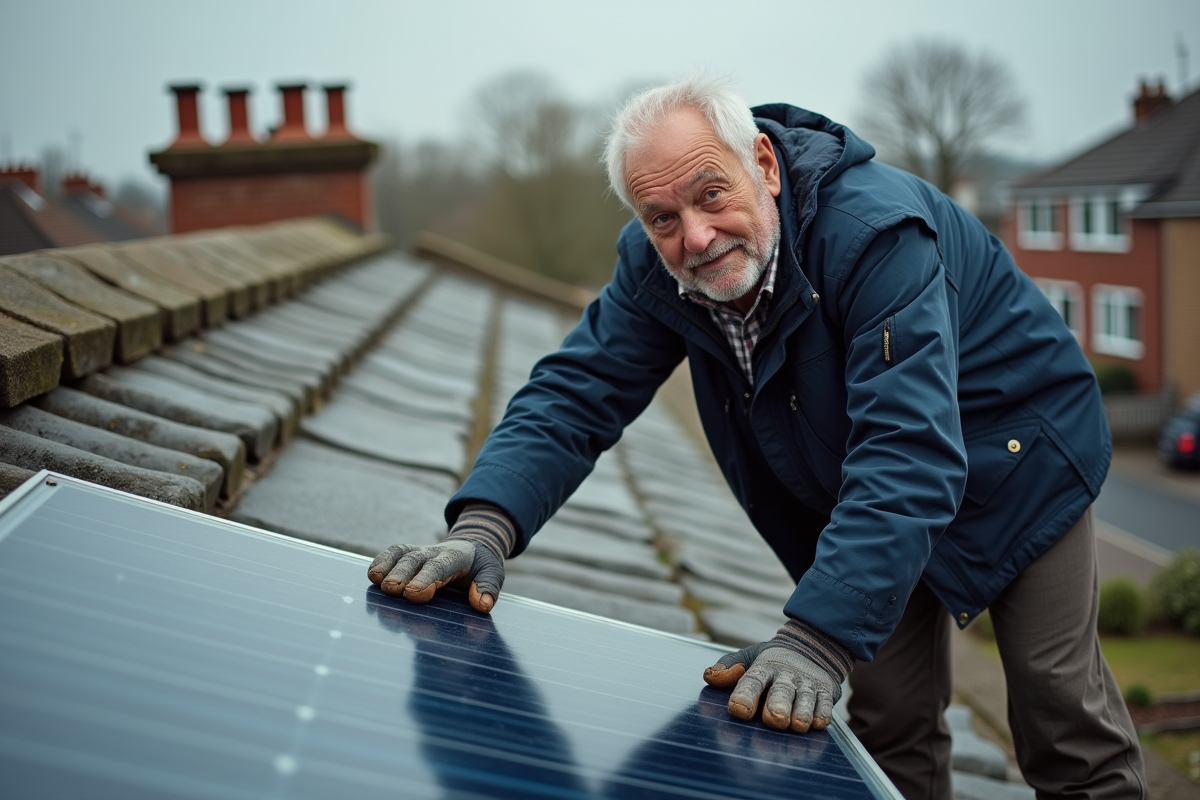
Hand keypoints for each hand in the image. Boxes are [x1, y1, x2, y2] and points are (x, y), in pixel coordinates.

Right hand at [367, 539, 503, 611]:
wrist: (471, 546)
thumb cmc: (480, 565)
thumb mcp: (493, 573)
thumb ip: (488, 588)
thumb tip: (481, 605)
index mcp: (455, 557)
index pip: (439, 567)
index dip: (426, 579)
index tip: (414, 594)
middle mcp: (433, 552)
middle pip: (414, 560)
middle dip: (402, 574)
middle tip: (392, 590)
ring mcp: (418, 552)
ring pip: (400, 554)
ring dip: (386, 565)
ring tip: (375, 580)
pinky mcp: (407, 555)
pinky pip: (392, 553)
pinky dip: (380, 561)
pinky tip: (371, 575)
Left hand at [702, 621, 851, 732]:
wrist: (812, 647)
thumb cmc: (773, 662)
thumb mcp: (749, 657)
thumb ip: (728, 667)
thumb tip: (711, 677)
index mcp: (764, 666)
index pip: (753, 680)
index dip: (745, 695)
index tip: (738, 709)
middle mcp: (786, 675)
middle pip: (781, 692)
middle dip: (778, 706)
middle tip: (774, 719)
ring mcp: (808, 684)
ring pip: (805, 701)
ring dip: (801, 714)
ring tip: (796, 725)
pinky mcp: (826, 692)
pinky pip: (826, 706)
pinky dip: (821, 715)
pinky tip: (815, 723)